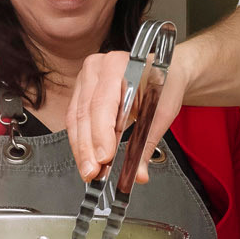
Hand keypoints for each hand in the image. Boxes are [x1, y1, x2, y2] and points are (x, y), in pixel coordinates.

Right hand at [68, 42, 190, 184]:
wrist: (164, 70)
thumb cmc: (164, 83)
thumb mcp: (163, 111)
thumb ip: (148, 142)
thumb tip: (139, 173)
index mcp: (119, 65)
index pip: (103, 102)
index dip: (101, 133)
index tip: (104, 157)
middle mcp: (97, 68)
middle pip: (85, 112)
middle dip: (87, 147)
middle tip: (93, 172)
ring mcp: (86, 78)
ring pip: (76, 119)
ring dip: (81, 148)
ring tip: (90, 171)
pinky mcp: (81, 91)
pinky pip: (75, 120)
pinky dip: (81, 142)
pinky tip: (87, 158)